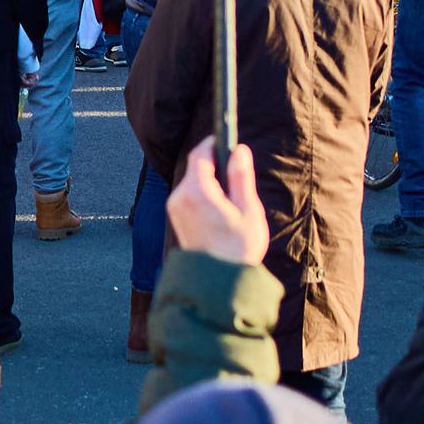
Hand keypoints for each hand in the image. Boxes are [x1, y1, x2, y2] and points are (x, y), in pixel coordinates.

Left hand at [167, 137, 269, 264]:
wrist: (219, 282)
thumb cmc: (238, 249)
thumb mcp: (247, 210)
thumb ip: (241, 177)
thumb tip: (239, 150)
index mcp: (197, 192)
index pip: (200, 154)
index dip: (213, 143)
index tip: (227, 141)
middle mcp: (180, 197)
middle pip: (196, 168)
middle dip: (215, 166)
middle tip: (237, 177)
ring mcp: (176, 208)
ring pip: (193, 183)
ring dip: (211, 183)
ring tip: (232, 202)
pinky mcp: (177, 218)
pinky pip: (190, 196)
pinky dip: (205, 196)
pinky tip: (221, 213)